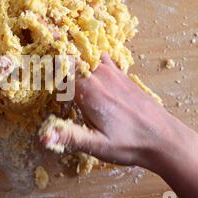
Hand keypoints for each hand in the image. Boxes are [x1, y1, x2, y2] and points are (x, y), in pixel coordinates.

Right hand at [48, 53, 188, 167]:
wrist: (164, 138)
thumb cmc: (130, 144)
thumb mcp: (98, 145)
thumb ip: (70, 136)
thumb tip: (43, 137)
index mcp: (89, 90)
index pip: (60, 67)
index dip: (45, 64)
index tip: (33, 65)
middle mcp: (100, 75)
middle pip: (72, 55)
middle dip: (57, 54)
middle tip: (43, 53)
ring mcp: (113, 72)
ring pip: (87, 53)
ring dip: (74, 53)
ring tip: (61, 52)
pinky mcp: (122, 75)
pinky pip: (102, 57)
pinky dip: (91, 56)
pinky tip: (87, 63)